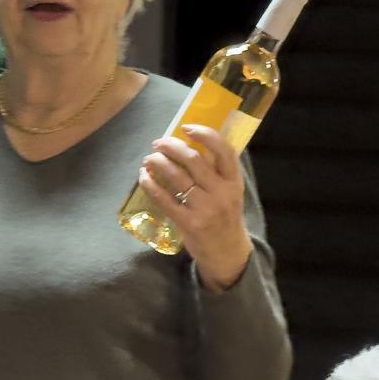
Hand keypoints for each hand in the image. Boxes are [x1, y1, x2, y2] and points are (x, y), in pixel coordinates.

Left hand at [137, 123, 252, 289]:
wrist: (227, 252)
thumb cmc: (225, 215)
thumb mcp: (231, 191)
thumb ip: (216, 171)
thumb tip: (189, 143)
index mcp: (234, 181)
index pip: (224, 150)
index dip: (205, 134)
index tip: (185, 127)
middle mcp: (222, 193)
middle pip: (194, 160)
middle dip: (171, 146)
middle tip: (157, 143)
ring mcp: (205, 209)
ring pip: (177, 177)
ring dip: (158, 163)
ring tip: (149, 158)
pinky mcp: (189, 223)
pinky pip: (164, 199)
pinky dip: (150, 184)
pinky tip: (144, 177)